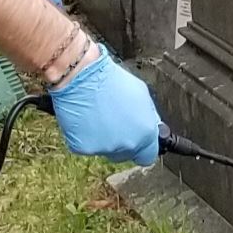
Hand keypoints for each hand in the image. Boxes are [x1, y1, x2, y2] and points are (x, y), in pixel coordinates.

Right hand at [49, 47, 160, 165]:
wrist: (81, 76)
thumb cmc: (111, 80)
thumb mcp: (141, 94)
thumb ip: (148, 116)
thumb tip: (152, 128)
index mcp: (145, 133)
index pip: (147, 156)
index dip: (142, 148)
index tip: (138, 143)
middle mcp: (127, 144)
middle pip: (125, 154)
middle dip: (122, 141)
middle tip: (113, 121)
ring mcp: (104, 148)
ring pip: (106, 149)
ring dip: (103, 138)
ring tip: (98, 114)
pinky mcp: (83, 148)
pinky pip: (87, 146)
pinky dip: (86, 136)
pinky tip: (86, 118)